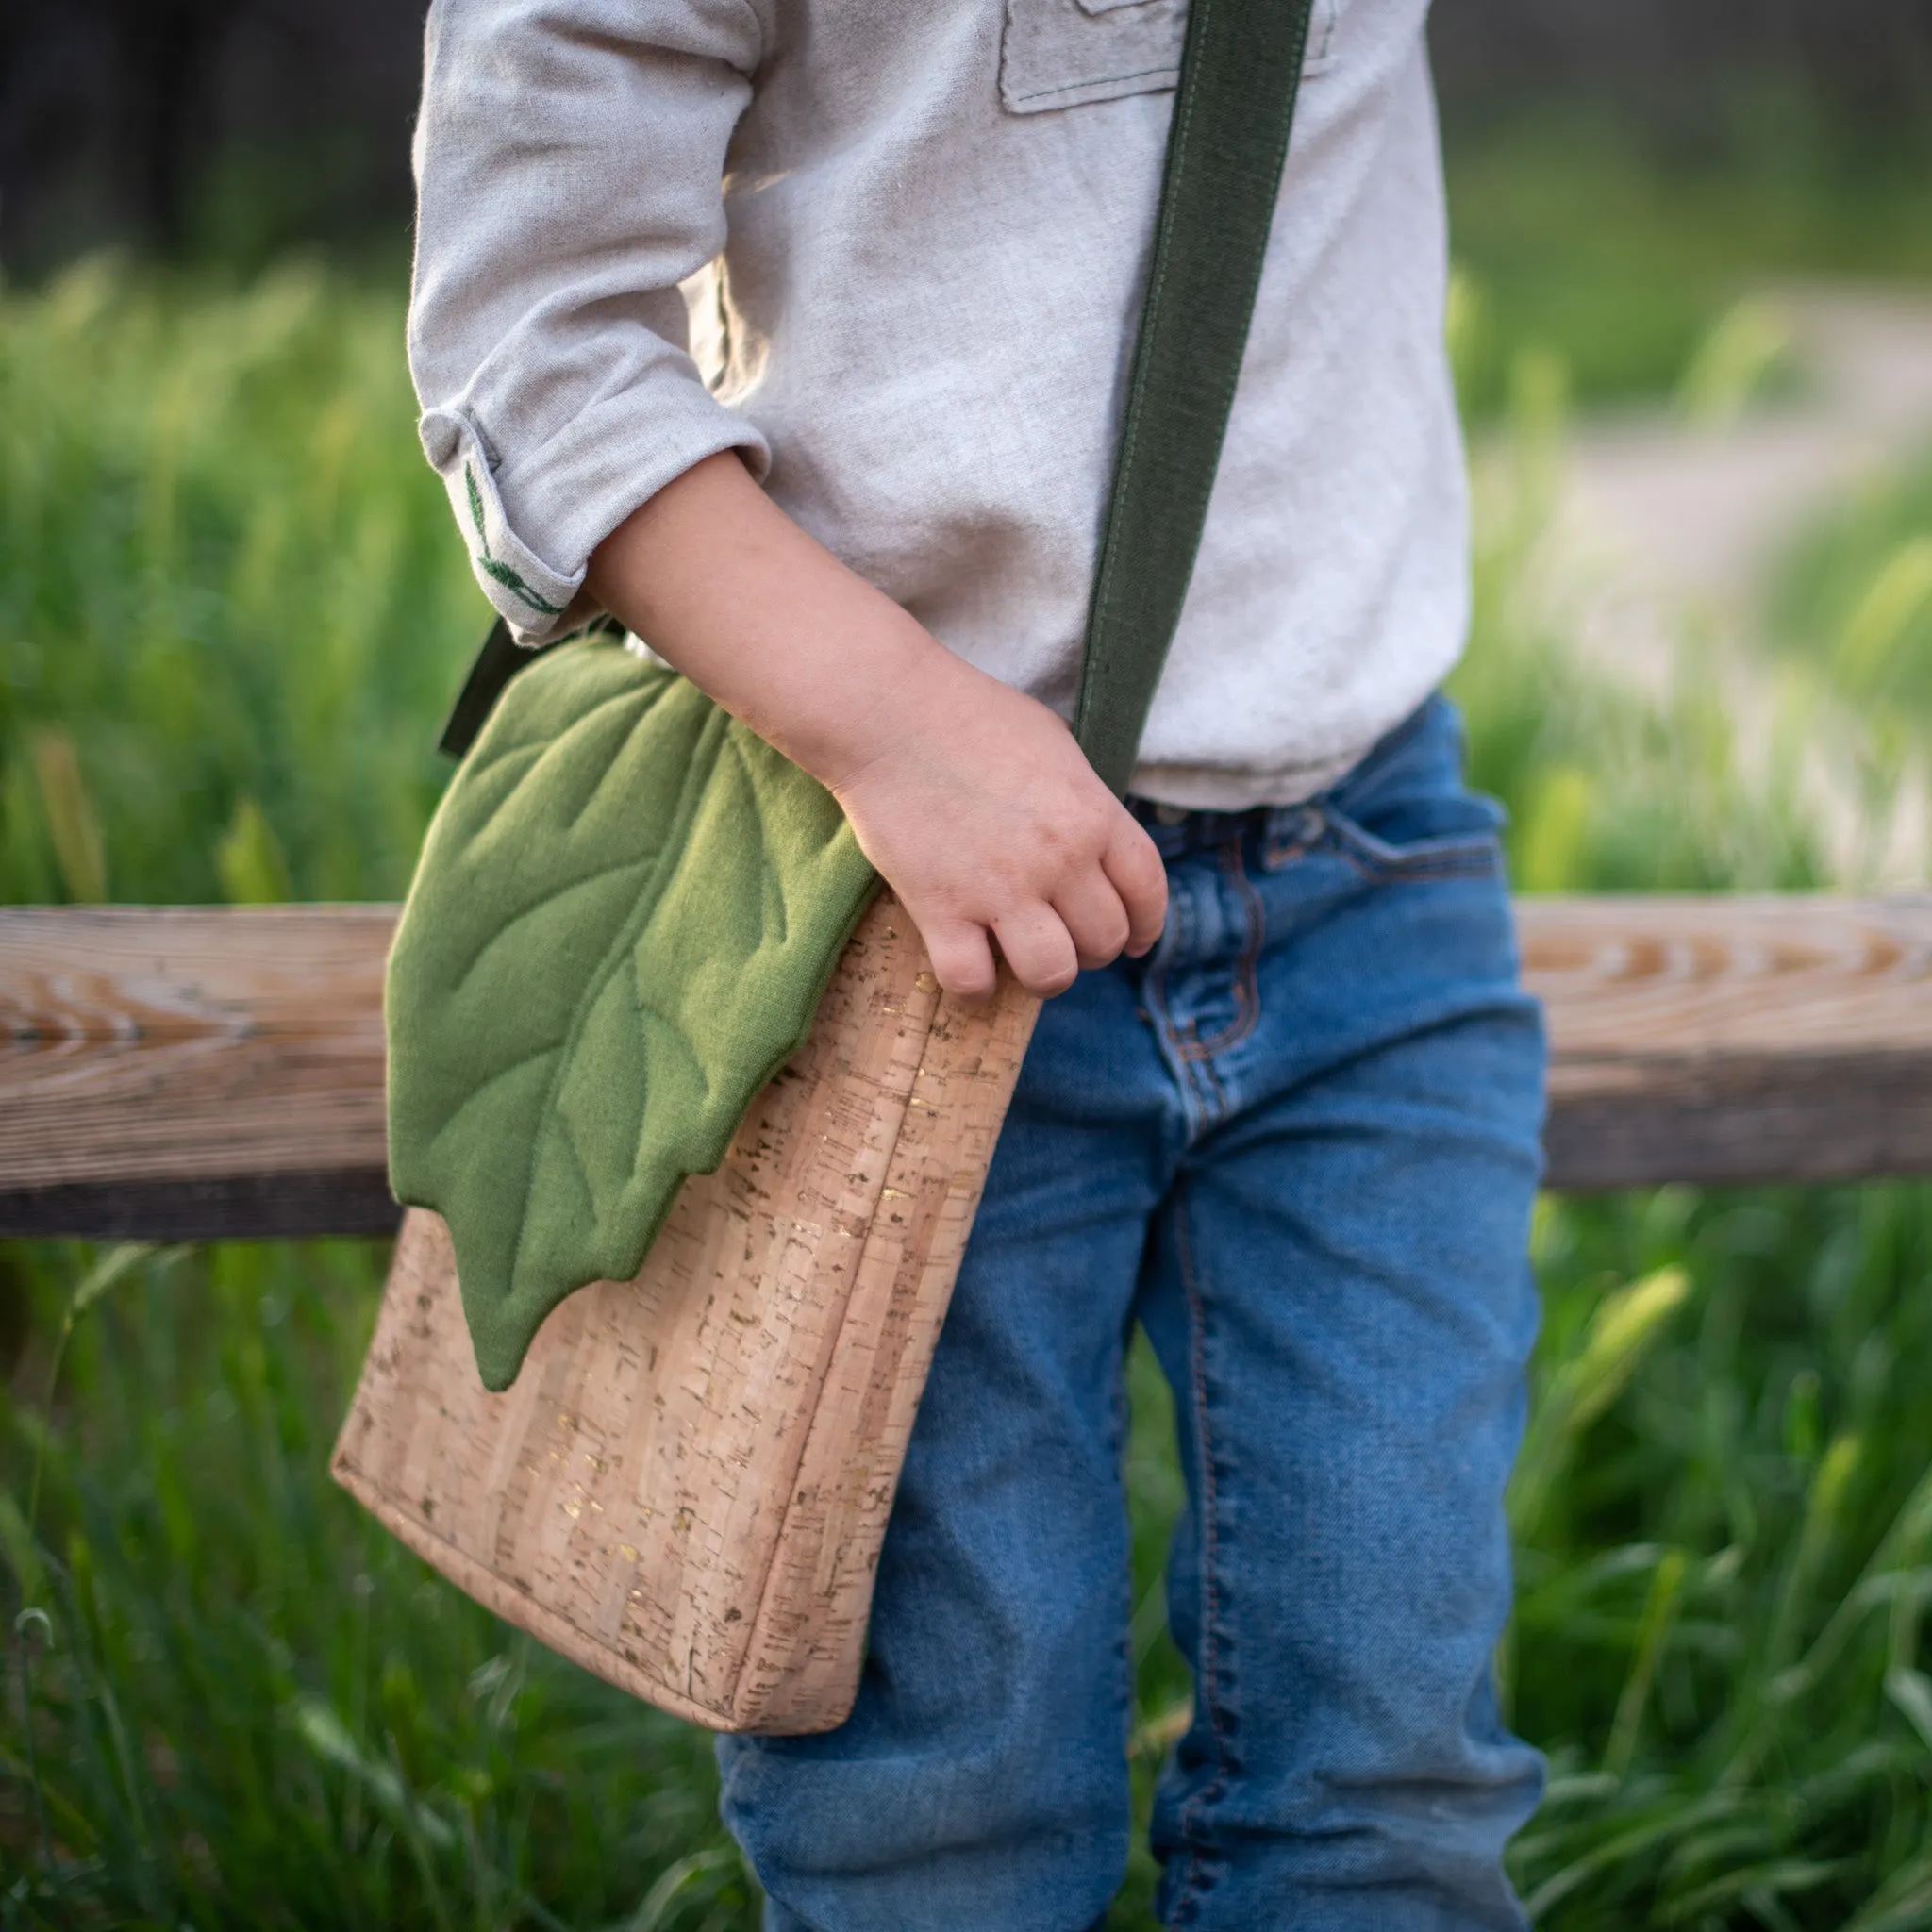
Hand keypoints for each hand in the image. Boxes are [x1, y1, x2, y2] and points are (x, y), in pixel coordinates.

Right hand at [586, 451, 1166, 999]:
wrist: (887, 713)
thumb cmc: (968, 716)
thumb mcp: (1054, 746)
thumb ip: (1084, 801)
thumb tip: (1096, 845)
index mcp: (1093, 813)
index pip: (1147, 891)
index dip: (1146, 925)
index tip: (1135, 941)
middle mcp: (1059, 859)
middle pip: (1103, 940)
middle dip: (1090, 949)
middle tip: (1060, 938)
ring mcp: (1001, 889)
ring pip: (1051, 975)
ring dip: (1041, 975)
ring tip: (1019, 958)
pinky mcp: (941, 909)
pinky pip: (973, 981)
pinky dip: (973, 982)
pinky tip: (965, 959)